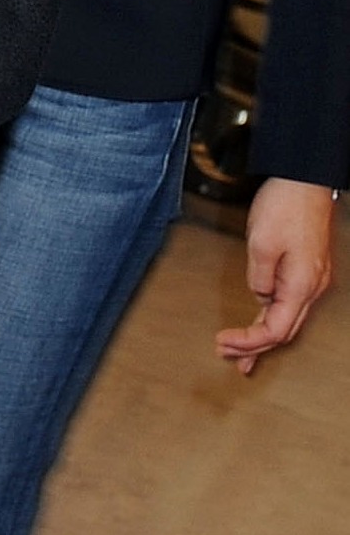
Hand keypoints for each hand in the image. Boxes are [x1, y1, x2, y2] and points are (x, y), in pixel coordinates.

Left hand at [217, 177, 336, 370]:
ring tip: (241, 351)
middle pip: (283, 330)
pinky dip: (271, 315)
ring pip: (287, 317)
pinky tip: (260, 319)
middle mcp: (311, 287)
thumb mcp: (261, 243)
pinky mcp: (306, 268)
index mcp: (302, 285)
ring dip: (263, 335)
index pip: (275, 330)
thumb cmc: (286, 205)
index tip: (224, 342)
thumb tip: (259, 294)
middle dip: (255, 347)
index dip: (248, 342)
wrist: (303, 178)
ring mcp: (311, 278)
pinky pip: (288, 301)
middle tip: (230, 356)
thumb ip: (258, 277)